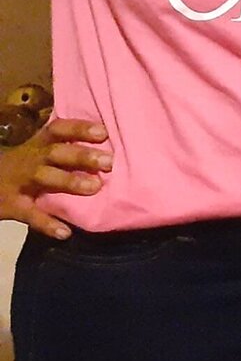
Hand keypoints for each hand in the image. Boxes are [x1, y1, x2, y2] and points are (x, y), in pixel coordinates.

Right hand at [0, 118, 111, 239]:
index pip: (58, 130)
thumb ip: (62, 148)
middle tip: (109, 161)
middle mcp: (30, 160)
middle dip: (82, 156)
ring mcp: (20, 183)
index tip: (103, 132)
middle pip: (56, 153)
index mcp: (37, 144)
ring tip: (95, 187)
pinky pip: (30, 215)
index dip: (79, 128)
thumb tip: (105, 144)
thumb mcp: (34, 151)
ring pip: (45, 178)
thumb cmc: (19, 167)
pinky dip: (47, 224)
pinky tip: (65, 232)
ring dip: (70, 181)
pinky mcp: (12, 206)